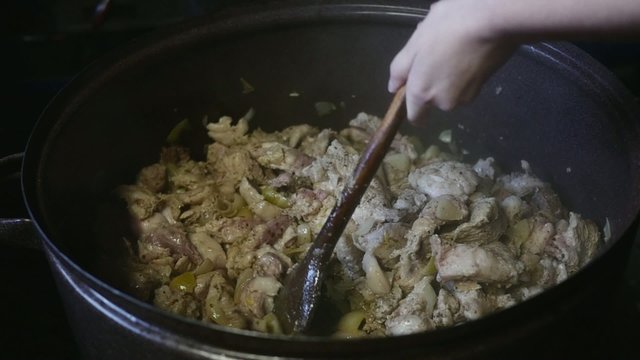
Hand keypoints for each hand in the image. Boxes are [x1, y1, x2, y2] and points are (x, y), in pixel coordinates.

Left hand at [388, 0, 516, 123]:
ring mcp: (467, 97)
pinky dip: (465, 71)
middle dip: (433, 81)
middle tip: (437, 53)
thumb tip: (393, 88)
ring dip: (450, 75)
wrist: (494, 21)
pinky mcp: (484, 87)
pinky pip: (467, 83)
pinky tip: (469, 50)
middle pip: (434, 100)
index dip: (413, 105)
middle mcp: (444, 102)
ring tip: (455, 48)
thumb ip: (399, 69)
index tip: (416, 85)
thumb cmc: (447, 28)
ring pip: (452, 91)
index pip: (415, 117)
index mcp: (422, 93)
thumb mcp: (415, 43)